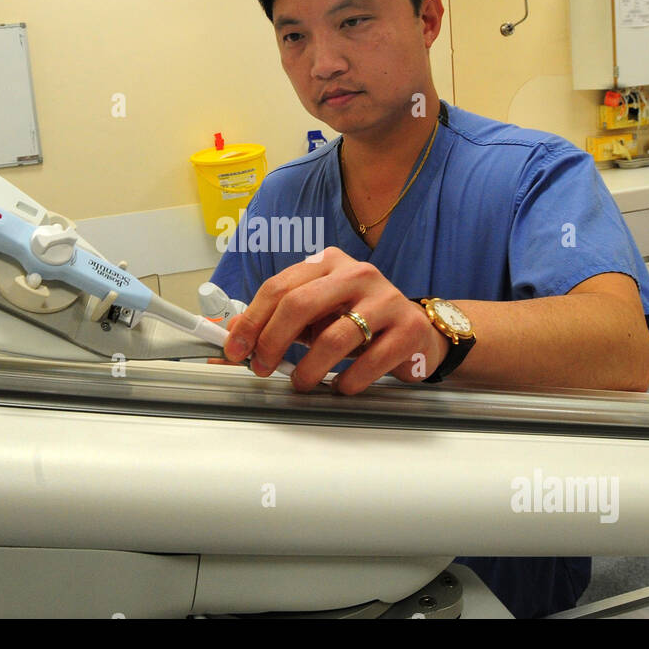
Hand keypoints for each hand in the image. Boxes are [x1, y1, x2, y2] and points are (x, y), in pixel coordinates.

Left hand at [222, 247, 449, 393]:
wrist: (418, 331)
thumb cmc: (359, 322)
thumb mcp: (317, 314)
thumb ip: (278, 322)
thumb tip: (231, 341)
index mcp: (329, 263)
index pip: (279, 287)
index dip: (251, 321)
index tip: (236, 350)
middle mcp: (357, 274)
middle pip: (300, 304)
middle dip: (272, 342)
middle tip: (263, 368)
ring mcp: (386, 299)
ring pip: (334, 337)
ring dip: (309, 369)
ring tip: (302, 382)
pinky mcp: (408, 329)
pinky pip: (369, 361)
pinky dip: (347, 381)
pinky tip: (341, 386)